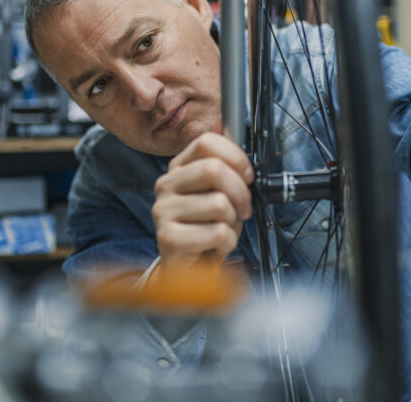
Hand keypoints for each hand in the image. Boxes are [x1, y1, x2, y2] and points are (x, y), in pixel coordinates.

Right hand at [152, 133, 253, 268]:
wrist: (190, 267)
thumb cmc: (208, 227)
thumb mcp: (220, 194)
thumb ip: (229, 174)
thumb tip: (245, 166)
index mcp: (179, 168)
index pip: (207, 143)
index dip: (236, 158)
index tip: (247, 176)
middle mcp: (166, 184)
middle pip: (213, 169)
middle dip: (240, 191)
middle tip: (243, 208)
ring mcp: (163, 210)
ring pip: (219, 204)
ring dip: (233, 222)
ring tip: (223, 229)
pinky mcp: (167, 236)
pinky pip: (217, 232)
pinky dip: (227, 242)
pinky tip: (216, 245)